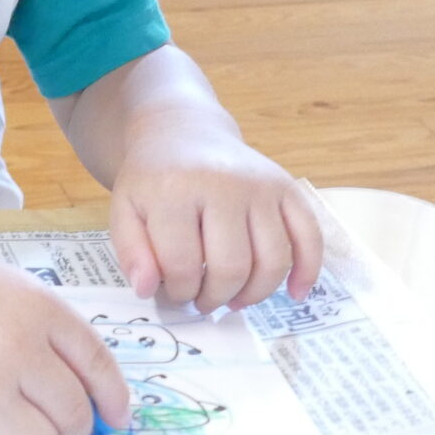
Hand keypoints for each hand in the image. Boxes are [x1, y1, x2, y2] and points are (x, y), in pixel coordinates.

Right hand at [0, 240, 129, 434]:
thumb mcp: (4, 286)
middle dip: (69, 431)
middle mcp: (16, 347)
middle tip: (46, 424)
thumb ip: (47, 332)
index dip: (113, 403)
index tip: (114, 421)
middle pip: (74, 419)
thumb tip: (88, 396)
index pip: (100, 369)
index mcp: (38, 308)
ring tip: (9, 431)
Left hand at [109, 125, 323, 313]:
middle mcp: (224, 184)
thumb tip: (148, 289)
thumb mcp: (125, 210)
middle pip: (231, 267)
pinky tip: (295, 294)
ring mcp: (261, 185)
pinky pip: (309, 236)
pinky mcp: (287, 187)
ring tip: (234, 299)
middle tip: (204, 300)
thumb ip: (130, 252)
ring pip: (273, 260)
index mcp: (175, 190)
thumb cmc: (154, 179)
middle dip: (215, 297)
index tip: (174, 291)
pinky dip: (307, 271)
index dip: (178, 291)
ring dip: (254, 294)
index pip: (182, 265)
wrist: (184, 134)